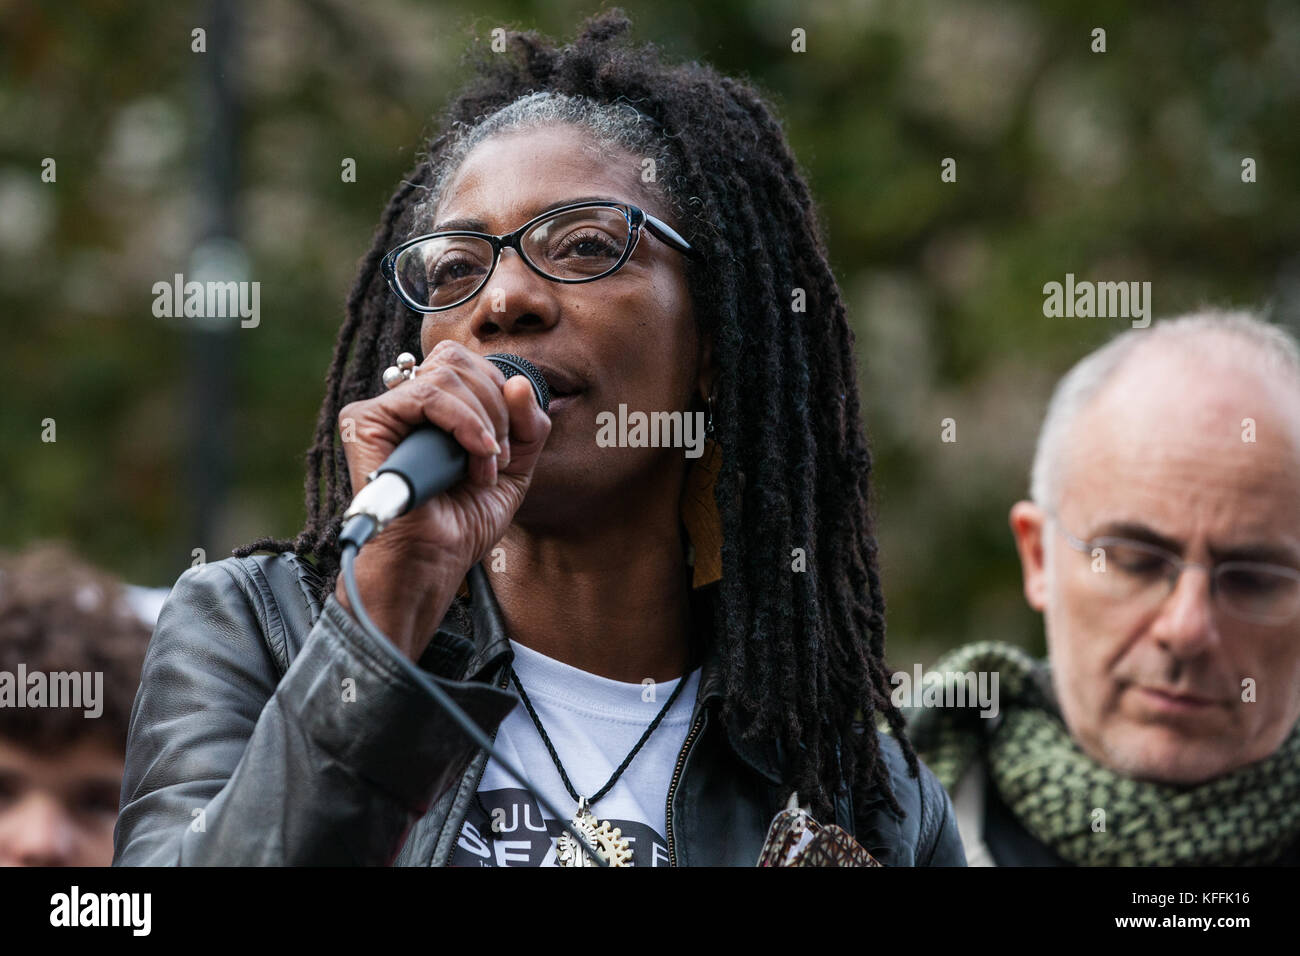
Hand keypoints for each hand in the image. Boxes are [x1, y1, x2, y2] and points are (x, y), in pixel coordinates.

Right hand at [333, 341, 550, 660]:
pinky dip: (465, 424)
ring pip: (447, 375)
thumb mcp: (513, 467)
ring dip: (484, 422)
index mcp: (435, 408)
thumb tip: (518, 382)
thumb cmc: (462, 523)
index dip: (502, 396)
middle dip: (497, 406)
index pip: (471, 366)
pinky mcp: (365, 421)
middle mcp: (406, 404)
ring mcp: (384, 410)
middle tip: (498, 457)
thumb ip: (527, 423)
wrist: (434, 562)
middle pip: (459, 361)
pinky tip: (476, 457)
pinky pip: (428, 395)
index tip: (509, 445)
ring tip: (483, 467)